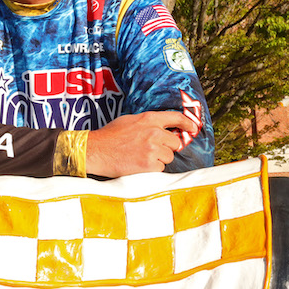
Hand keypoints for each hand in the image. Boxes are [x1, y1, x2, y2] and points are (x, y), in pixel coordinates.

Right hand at [85, 112, 199, 177]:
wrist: (95, 150)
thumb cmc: (109, 136)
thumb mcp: (129, 120)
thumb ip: (148, 123)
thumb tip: (163, 128)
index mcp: (149, 119)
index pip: (176, 118)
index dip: (188, 124)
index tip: (193, 129)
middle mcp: (154, 132)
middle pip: (175, 143)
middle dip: (167, 148)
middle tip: (152, 151)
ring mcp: (152, 149)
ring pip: (169, 157)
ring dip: (159, 160)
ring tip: (141, 158)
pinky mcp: (149, 165)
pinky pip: (160, 168)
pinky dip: (152, 170)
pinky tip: (138, 165)